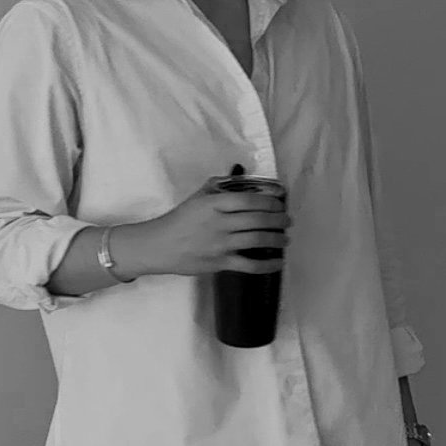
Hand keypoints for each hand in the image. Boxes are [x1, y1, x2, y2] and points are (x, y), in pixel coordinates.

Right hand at [141, 177, 288, 277]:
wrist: (159, 246)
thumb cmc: (179, 220)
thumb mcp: (197, 197)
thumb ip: (218, 187)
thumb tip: (240, 180)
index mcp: (214, 204)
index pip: (249, 200)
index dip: (270, 201)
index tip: (280, 203)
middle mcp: (220, 223)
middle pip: (258, 219)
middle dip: (278, 219)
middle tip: (287, 220)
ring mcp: (220, 244)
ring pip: (257, 240)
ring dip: (277, 239)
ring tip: (285, 238)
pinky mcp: (220, 263)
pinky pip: (250, 265)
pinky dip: (268, 264)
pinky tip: (278, 262)